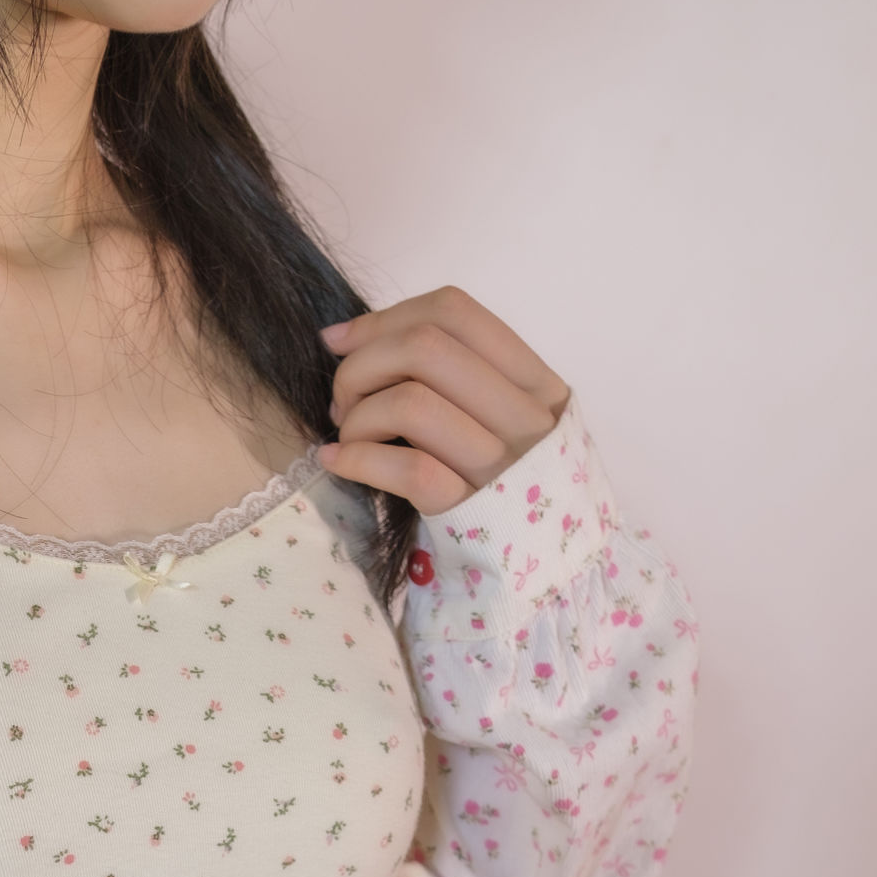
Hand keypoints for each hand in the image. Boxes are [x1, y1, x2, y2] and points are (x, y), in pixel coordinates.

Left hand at [318, 287, 569, 516]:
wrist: (540, 565)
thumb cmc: (499, 482)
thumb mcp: (501, 419)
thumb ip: (453, 375)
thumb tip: (346, 336)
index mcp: (536, 381)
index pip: (454, 312)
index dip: (383, 318)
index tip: (338, 341)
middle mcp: (525, 417)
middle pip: (425, 347)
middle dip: (362, 364)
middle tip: (342, 398)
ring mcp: (501, 467)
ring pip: (411, 403)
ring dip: (358, 415)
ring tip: (348, 434)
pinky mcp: (470, 512)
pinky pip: (405, 469)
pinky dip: (356, 458)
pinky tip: (336, 460)